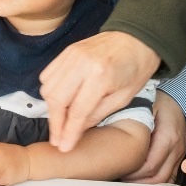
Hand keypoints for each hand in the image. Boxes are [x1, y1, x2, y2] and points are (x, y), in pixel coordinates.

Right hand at [41, 31, 160, 152]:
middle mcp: (82, 64)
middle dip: (55, 123)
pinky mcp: (67, 51)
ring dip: (52, 108)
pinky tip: (60, 100)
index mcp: (101, 76)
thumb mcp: (124, 97)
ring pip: (48, 87)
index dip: (69, 132)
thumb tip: (75, 131)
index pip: (77, 111)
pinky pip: (48, 74)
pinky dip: (50, 90)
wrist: (137, 38)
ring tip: (62, 120)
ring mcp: (72, 55)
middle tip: (58, 139)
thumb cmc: (136, 69)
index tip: (63, 147)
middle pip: (57, 100)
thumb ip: (97, 114)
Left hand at [122, 91, 185, 183]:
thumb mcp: (145, 107)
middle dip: (137, 182)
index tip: (118, 170)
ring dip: (145, 184)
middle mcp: (176, 149)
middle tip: (119, 178)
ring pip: (164, 180)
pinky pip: (168, 176)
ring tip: (127, 181)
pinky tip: (141, 180)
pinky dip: (154, 181)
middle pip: (157, 176)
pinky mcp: (178, 158)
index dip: (133, 173)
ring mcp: (179, 155)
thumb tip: (109, 132)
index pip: (150, 165)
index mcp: (167, 137)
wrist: (181, 101)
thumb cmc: (160, 103)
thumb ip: (131, 121)